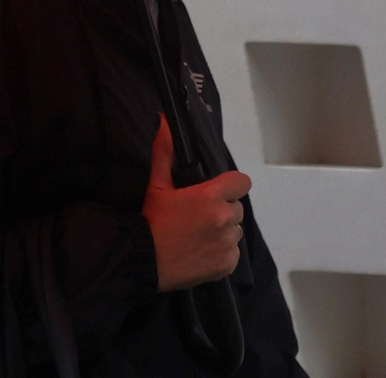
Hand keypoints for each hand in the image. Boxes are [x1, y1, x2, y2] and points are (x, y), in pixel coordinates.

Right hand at [140, 113, 250, 291]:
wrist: (142, 260)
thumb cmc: (152, 220)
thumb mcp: (157, 185)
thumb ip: (165, 152)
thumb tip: (163, 120)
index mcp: (210, 196)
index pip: (242, 182)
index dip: (231, 185)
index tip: (217, 192)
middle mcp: (224, 218)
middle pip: (236, 208)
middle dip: (222, 210)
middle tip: (198, 217)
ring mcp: (227, 243)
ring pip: (235, 231)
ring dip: (222, 232)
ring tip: (198, 236)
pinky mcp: (228, 264)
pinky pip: (233, 253)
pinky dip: (221, 253)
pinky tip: (201, 252)